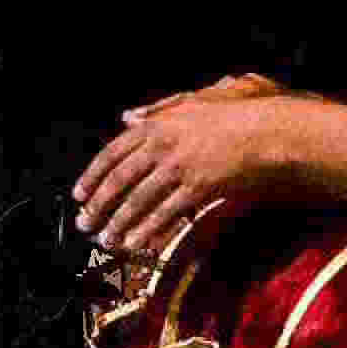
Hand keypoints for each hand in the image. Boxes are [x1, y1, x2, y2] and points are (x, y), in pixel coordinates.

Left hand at [68, 80, 306, 265]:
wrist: (267, 130)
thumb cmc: (231, 115)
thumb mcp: (190, 104)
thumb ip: (155, 112)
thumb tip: (126, 118)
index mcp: (155, 125)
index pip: (112, 154)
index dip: (92, 177)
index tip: (79, 195)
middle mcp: (161, 146)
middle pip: (120, 181)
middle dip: (99, 206)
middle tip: (85, 225)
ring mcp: (180, 168)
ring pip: (140, 201)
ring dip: (120, 224)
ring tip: (108, 240)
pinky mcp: (199, 187)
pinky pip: (168, 214)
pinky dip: (150, 230)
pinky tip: (138, 243)